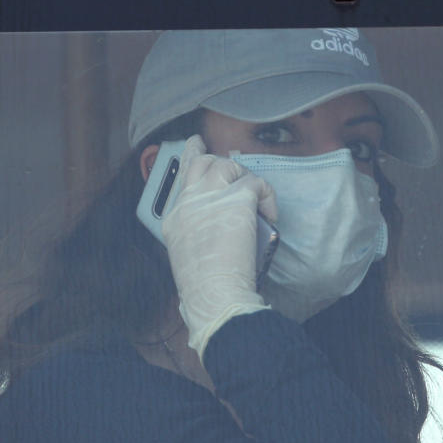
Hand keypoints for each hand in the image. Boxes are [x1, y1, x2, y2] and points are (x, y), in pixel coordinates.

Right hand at [162, 135, 276, 360]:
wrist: (213, 295)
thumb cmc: (204, 289)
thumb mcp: (187, 258)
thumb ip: (198, 236)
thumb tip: (218, 230)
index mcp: (174, 219)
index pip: (181, 180)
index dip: (191, 160)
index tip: (196, 147)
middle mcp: (188, 202)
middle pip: (200, 163)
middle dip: (216, 159)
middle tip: (232, 162)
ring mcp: (211, 197)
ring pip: (226, 165)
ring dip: (243, 177)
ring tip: (254, 198)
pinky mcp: (237, 198)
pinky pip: (256, 182)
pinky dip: (267, 196)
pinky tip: (269, 215)